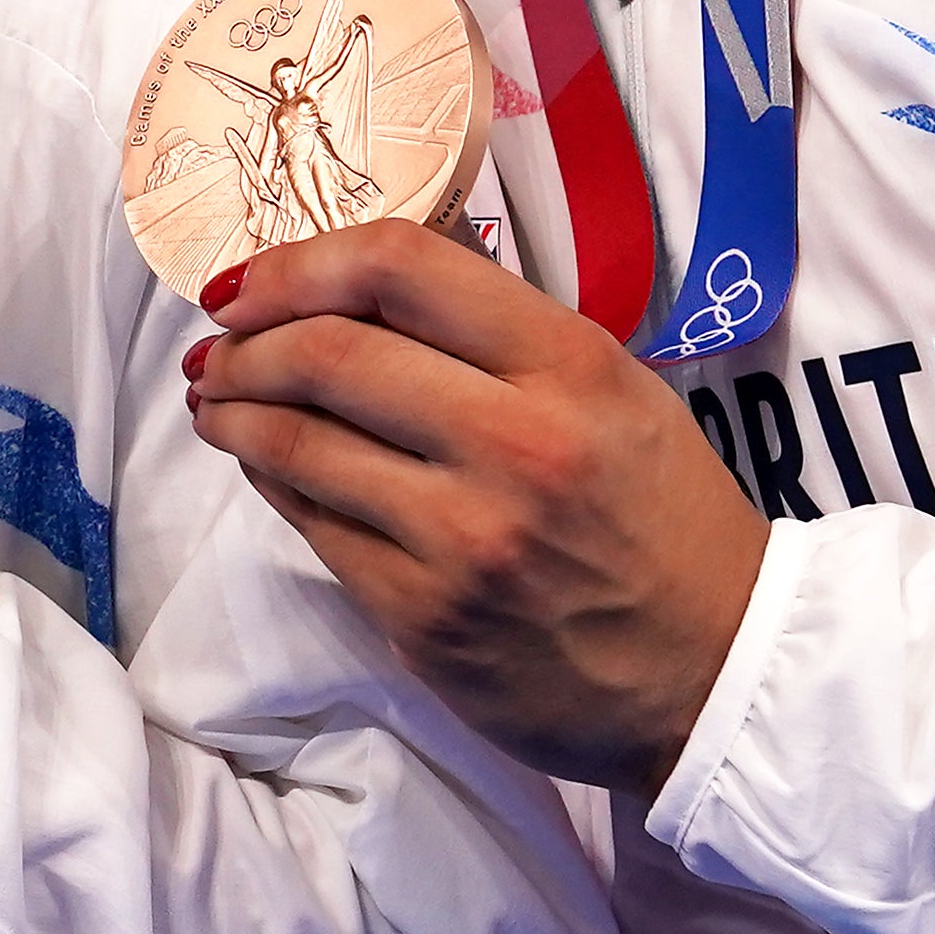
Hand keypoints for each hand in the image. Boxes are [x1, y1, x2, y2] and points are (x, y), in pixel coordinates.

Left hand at [183, 219, 769, 791]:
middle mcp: (516, 445)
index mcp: (570, 368)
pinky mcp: (424, 619)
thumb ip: (498, 333)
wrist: (716, 672)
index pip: (400, 267)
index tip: (253, 279)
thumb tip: (362, 280)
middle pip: (329, 352)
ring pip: (300, 443)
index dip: (299, 261)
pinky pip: (315, 527)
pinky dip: (273, 479)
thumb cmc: (662, 519)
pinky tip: (266, 462)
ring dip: (235, 409)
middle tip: (219, 343)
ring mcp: (464, 540)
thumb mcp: (613, 391)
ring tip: (218, 396)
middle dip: (247, 341)